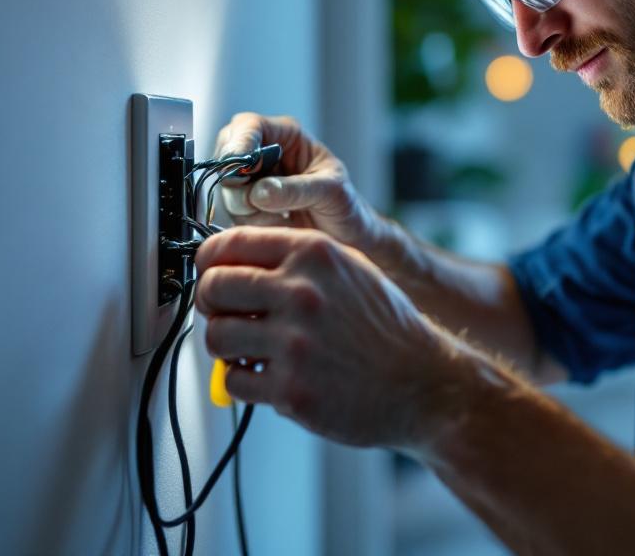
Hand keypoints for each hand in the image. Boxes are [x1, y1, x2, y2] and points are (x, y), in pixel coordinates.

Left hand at [194, 226, 464, 449]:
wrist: (423, 384)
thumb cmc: (385, 329)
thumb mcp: (350, 269)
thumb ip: (295, 259)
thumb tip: (234, 260)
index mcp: (314, 255)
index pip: (229, 244)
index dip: (210, 261)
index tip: (211, 273)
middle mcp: (302, 293)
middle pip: (213, 288)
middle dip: (213, 304)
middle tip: (227, 315)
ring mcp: (295, 343)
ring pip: (216, 337)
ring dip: (226, 346)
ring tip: (251, 350)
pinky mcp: (292, 390)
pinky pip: (233, 381)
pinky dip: (244, 381)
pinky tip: (268, 376)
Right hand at [213, 113, 393, 256]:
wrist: (347, 236)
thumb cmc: (345, 205)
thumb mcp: (330, 192)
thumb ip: (297, 190)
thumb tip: (259, 192)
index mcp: (287, 136)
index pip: (250, 125)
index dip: (240, 142)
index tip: (241, 167)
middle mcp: (264, 154)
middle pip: (227, 155)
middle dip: (237, 181)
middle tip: (256, 201)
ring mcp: (252, 181)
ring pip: (227, 189)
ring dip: (247, 208)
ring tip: (281, 218)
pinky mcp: (246, 207)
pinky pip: (232, 214)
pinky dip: (251, 224)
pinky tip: (276, 225)